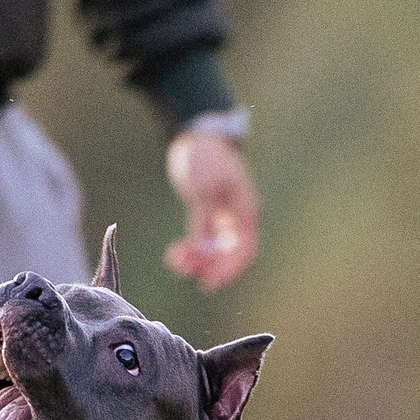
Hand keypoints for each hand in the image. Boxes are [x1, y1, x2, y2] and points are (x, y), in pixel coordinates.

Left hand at [164, 127, 259, 290]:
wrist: (195, 137)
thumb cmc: (205, 155)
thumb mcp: (206, 182)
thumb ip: (208, 212)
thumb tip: (208, 242)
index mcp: (244, 212)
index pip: (244, 251)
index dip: (229, 270)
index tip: (210, 282)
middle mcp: (236, 219)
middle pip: (229, 256)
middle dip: (210, 267)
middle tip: (187, 272)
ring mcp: (222, 219)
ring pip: (213, 252)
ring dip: (197, 261)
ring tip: (175, 259)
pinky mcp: (206, 217)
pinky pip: (201, 243)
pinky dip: (190, 251)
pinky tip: (174, 253)